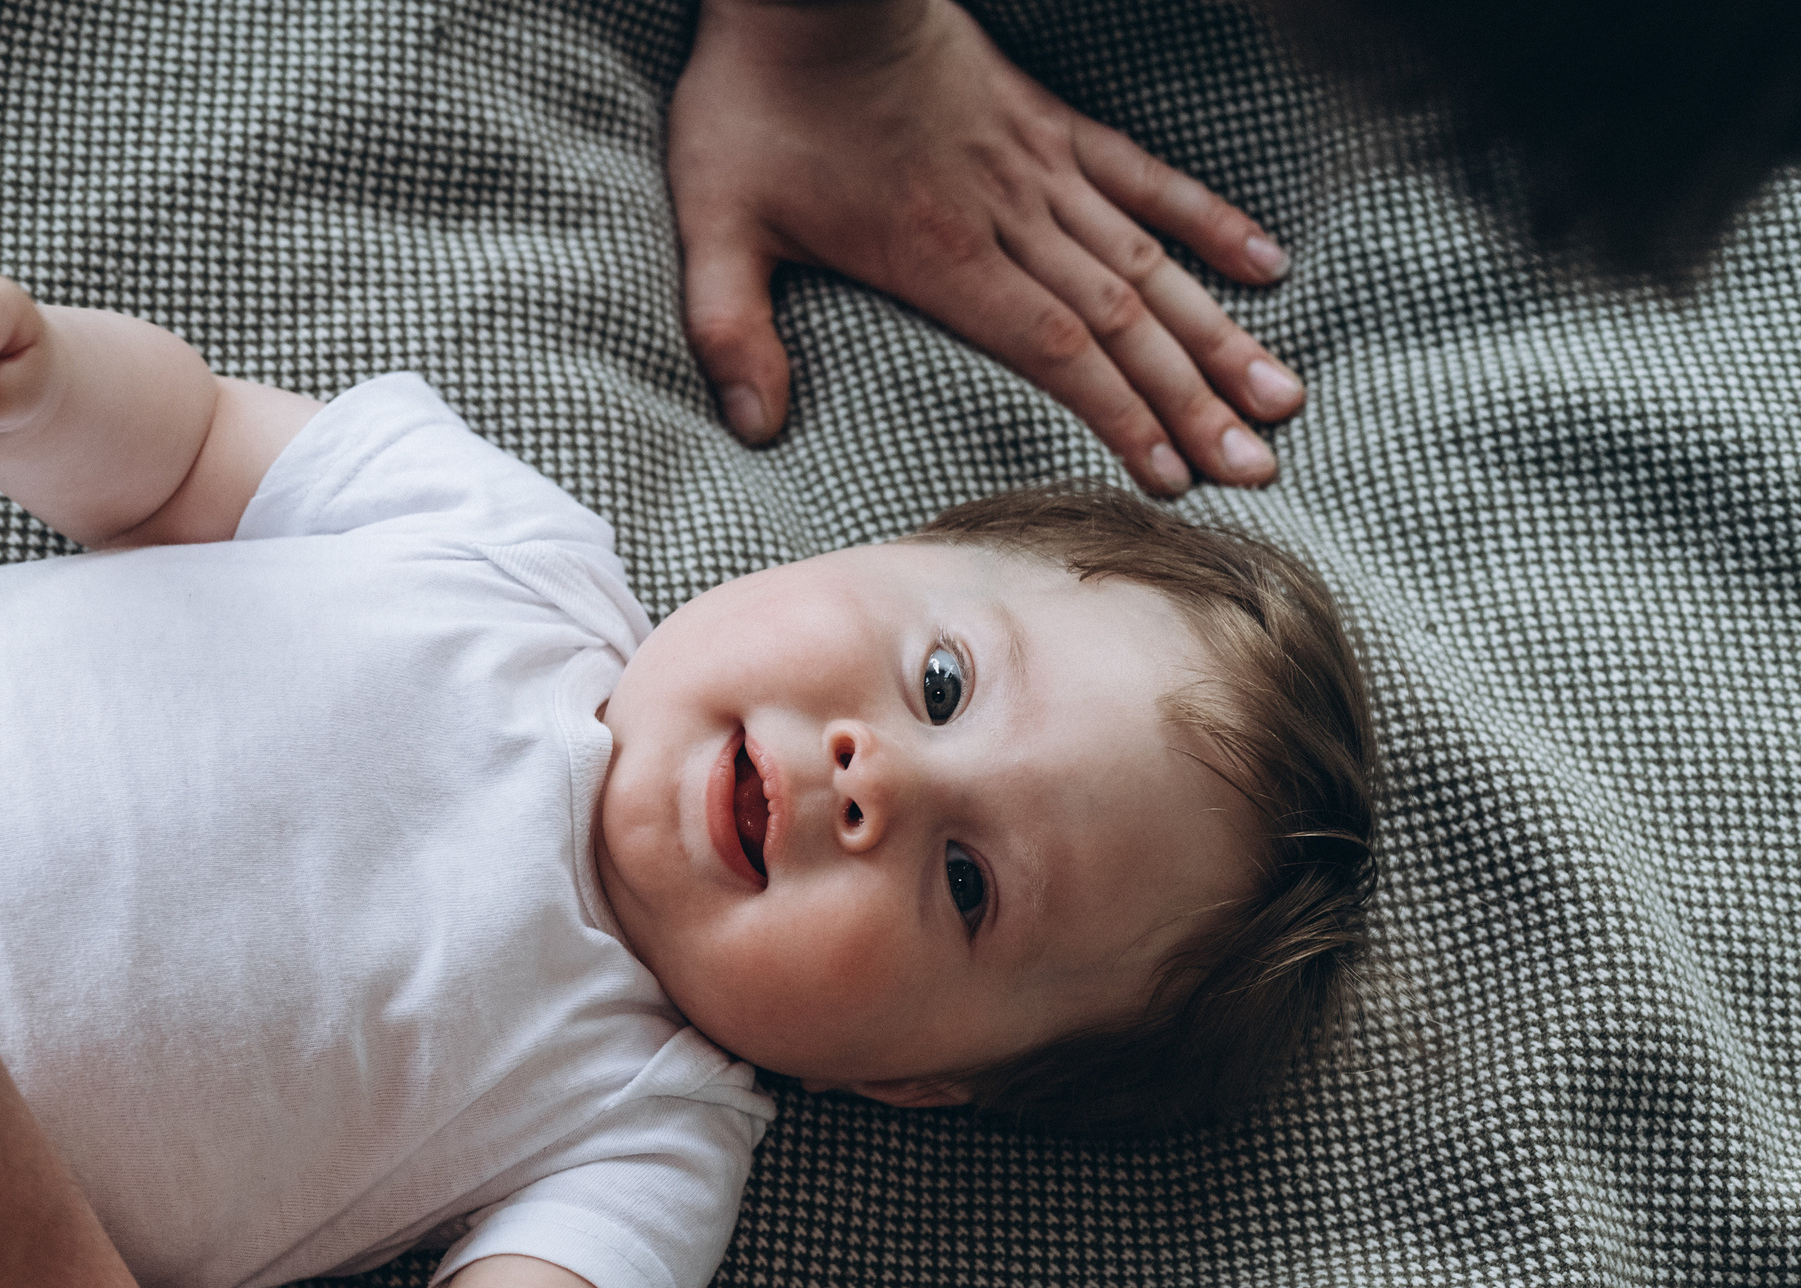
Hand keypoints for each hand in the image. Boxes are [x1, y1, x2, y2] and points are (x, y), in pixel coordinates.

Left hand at [669, 0, 1304, 492]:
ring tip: (1281, 393)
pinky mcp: (1050, 124)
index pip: (1053, 350)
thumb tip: (752, 428)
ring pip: (1149, 261)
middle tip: (1258, 465)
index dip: (1119, 416)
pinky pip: (1145, 176)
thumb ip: (730, 328)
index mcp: (939, 255)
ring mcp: (1041, 167)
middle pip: (1122, 323)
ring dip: (1218, 332)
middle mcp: (1009, 217)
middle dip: (1193, 401)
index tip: (1174, 478)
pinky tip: (1265, 263)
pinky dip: (1207, 220)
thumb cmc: (756, 101)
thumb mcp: (714, 222)